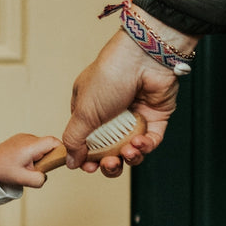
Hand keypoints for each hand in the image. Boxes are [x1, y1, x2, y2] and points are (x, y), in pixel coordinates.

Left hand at [0, 132, 59, 188]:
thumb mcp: (22, 179)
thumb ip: (38, 180)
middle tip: (38, 167)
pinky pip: (35, 145)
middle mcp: (28, 138)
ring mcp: (25, 137)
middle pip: (50, 144)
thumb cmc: (3, 169)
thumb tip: (46, 176)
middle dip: (48, 157)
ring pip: (42, 145)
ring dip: (40, 156)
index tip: (56, 162)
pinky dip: (34, 154)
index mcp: (30, 146)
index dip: (60, 151)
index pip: (54, 142)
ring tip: (28, 165)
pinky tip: (24, 161)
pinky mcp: (22, 138)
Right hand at [63, 27, 182, 176]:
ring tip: (128, 153)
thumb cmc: (109, 78)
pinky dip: (146, 146)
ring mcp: (134, 117)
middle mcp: (111, 117)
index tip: (89, 166)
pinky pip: (151, 141)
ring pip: (131, 149)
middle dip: (110, 163)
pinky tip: (140, 143)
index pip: (86, 143)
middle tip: (110, 163)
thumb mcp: (83, 112)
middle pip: (109, 152)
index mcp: (90, 112)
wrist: (143, 59)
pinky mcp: (155, 118)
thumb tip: (70, 162)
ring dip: (129, 157)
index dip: (88, 158)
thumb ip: (74, 139)